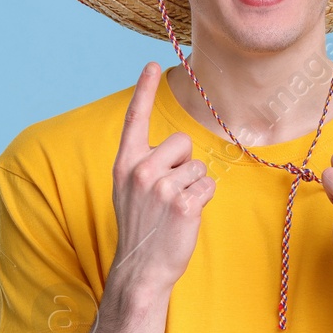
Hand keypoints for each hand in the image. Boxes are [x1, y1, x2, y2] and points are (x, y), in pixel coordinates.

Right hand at [107, 63, 215, 298]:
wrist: (141, 268)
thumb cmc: (141, 228)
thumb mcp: (129, 190)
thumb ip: (144, 165)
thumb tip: (175, 149)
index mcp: (125, 163)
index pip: (135, 119)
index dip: (143, 90)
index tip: (152, 65)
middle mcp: (141, 170)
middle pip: (181, 142)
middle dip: (183, 163)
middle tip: (168, 192)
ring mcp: (162, 187)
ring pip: (198, 167)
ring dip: (193, 186)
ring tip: (174, 209)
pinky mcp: (184, 203)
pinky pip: (207, 186)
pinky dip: (203, 200)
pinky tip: (186, 216)